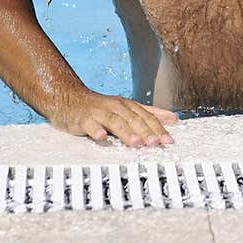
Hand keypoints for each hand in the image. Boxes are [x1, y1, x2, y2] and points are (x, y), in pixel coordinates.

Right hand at [49, 91, 177, 146]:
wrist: (70, 99)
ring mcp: (99, 112)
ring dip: (126, 132)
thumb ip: (149, 113)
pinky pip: (90, 124)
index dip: (158, 128)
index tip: (168, 140)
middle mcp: (115, 107)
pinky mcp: (84, 119)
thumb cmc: (100, 108)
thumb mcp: (126, 108)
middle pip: (133, 119)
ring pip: (115, 121)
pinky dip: (96, 130)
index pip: (146, 117)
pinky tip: (101, 137)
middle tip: (155, 142)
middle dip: (146, 131)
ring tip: (135, 142)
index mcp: (127, 106)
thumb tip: (172, 118)